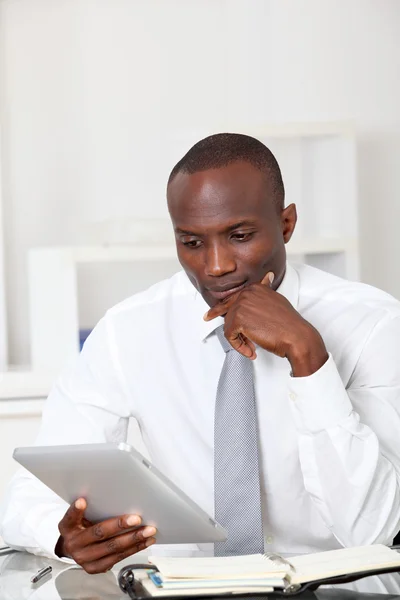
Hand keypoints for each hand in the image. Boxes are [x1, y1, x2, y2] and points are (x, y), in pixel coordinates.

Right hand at [56, 498, 155, 573]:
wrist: (72, 549)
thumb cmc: (80, 527)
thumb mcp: (78, 516)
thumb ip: (89, 508)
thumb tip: (108, 495)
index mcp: (68, 527)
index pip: (70, 517)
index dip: (76, 510)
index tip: (82, 501)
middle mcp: (74, 544)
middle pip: (99, 534)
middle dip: (120, 526)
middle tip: (137, 519)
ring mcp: (84, 559)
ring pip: (112, 548)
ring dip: (133, 539)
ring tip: (148, 531)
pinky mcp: (94, 568)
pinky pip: (117, 558)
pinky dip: (134, 549)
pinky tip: (144, 542)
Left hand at [204, 272, 327, 375]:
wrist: (297, 336)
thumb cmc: (289, 324)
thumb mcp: (277, 300)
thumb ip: (267, 291)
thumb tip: (267, 278)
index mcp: (256, 288)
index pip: (233, 299)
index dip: (220, 310)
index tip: (209, 315)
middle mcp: (247, 293)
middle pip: (228, 313)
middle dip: (235, 330)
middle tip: (239, 340)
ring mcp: (242, 304)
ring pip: (228, 326)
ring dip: (239, 340)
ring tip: (252, 347)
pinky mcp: (239, 319)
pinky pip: (230, 335)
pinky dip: (239, 346)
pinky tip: (250, 350)